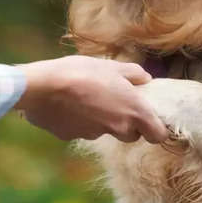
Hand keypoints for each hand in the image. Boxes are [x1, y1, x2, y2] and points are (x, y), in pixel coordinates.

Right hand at [14, 55, 168, 142]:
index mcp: (133, 111)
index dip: (155, 128)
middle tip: (113, 102)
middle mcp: (118, 128)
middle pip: (131, 134)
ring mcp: (95, 135)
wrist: (44, 86)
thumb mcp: (110, 65)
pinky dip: (77, 120)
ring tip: (83, 97)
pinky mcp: (72, 137)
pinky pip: (80, 129)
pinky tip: (67, 103)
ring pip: (104, 131)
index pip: (158, 135)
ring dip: (100, 119)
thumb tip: (145, 78)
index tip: (147, 118)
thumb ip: (133, 73)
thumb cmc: (82, 72)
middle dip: (126, 123)